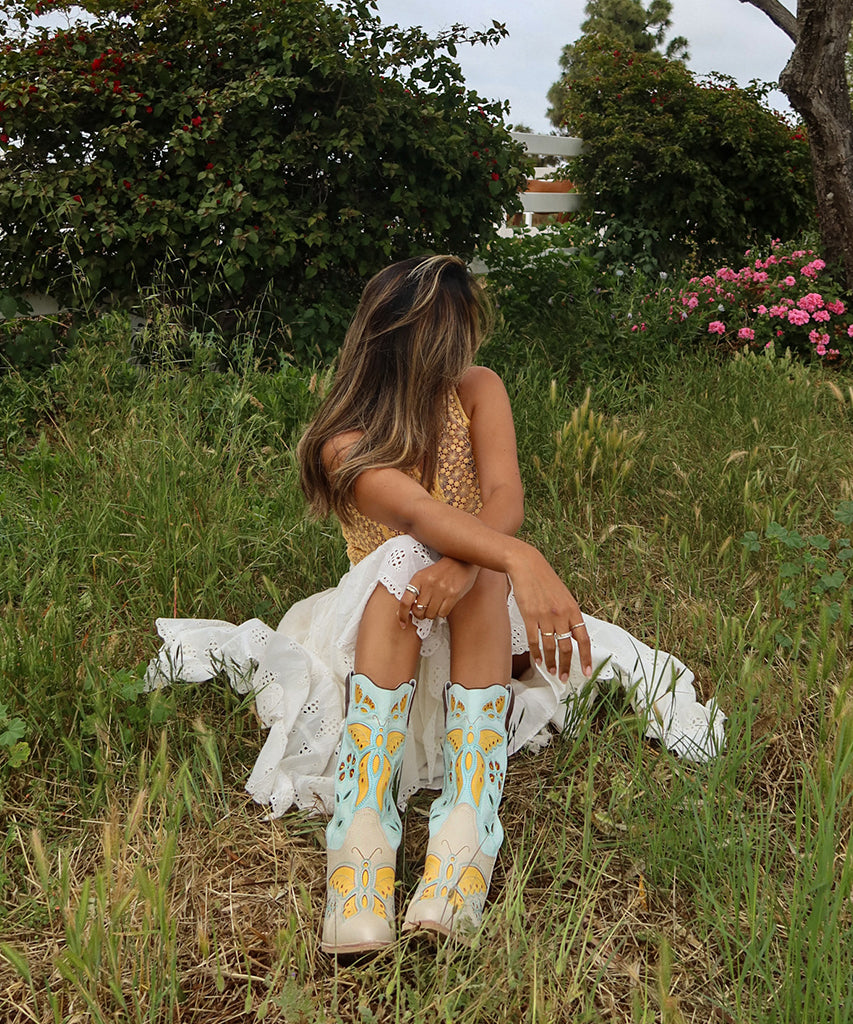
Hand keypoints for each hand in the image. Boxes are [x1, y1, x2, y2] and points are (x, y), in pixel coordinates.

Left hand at [397, 557, 479, 626]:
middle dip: (420, 614)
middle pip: (418, 611)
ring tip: (435, 606)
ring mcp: (441, 589)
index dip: (402, 615)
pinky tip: (443, 605)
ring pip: (430, 614)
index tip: (402, 623)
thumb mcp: (425, 575)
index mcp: (418, 578)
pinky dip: (441, 613)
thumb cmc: (441, 570)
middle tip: (423, 610)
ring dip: (431, 614)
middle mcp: (428, 583)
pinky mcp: (453, 595)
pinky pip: (442, 613)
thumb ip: (416, 590)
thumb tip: (405, 610)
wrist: (461, 560)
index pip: (405, 601)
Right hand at [506, 543, 591, 681]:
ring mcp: (545, 616)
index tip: (587, 671)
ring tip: (552, 672)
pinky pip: (535, 640)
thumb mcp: (564, 596)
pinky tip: (538, 661)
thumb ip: (569, 616)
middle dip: (566, 665)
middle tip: (564, 677)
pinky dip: (537, 653)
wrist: (527, 566)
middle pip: (567, 647)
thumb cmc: (545, 581)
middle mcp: (561, 614)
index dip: (586, 657)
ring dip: (552, 662)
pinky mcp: (530, 616)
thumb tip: (573, 636)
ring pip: (551, 646)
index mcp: (573, 609)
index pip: (583, 638)